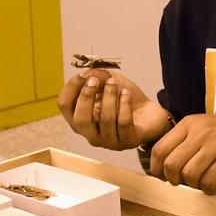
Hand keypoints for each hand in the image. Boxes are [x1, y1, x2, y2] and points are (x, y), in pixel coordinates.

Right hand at [57, 68, 171, 149]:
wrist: (150, 113)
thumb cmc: (123, 99)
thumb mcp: (108, 82)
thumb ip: (96, 76)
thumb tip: (86, 74)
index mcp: (80, 120)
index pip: (65, 107)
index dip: (71, 89)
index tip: (82, 75)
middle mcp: (91, 134)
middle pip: (80, 120)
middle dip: (86, 97)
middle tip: (95, 80)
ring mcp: (110, 141)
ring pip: (105, 120)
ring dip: (109, 97)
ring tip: (114, 83)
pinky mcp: (128, 141)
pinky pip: (123, 123)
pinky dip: (124, 104)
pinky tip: (126, 93)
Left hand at [150, 115, 215, 194]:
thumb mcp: (206, 126)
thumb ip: (186, 139)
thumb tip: (164, 161)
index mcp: (190, 123)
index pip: (160, 148)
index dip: (156, 167)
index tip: (160, 176)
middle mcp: (200, 132)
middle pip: (171, 164)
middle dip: (172, 179)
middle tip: (180, 182)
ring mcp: (215, 146)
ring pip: (188, 174)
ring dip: (192, 184)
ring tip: (200, 182)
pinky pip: (208, 181)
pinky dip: (207, 189)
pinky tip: (213, 185)